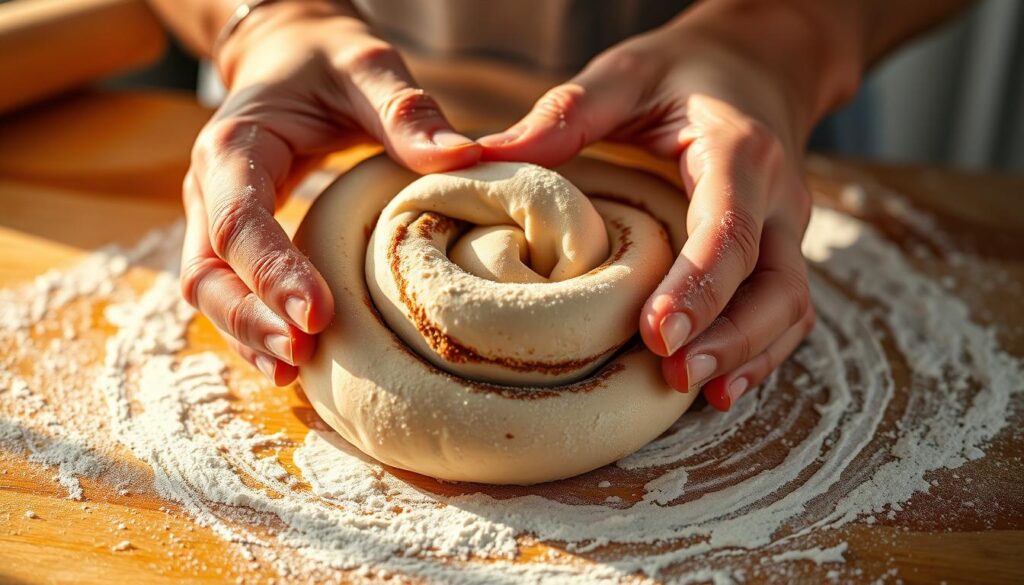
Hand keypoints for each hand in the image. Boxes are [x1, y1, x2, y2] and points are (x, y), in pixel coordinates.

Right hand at [181, 1, 480, 384]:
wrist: (290, 55)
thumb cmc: (328, 61)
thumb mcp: (367, 66)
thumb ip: (406, 110)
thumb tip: (466, 157)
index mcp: (235, 144)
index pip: (238, 220)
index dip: (271, 272)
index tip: (317, 314)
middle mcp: (211, 187)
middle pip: (207, 271)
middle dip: (251, 319)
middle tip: (305, 354)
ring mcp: (216, 218)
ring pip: (211, 293)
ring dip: (249, 336)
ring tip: (297, 371)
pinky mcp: (235, 240)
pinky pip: (231, 294)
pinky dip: (255, 330)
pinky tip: (292, 364)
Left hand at [479, 2, 858, 409]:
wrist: (755, 66)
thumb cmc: (683, 74)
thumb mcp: (626, 75)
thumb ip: (568, 112)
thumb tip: (484, 155)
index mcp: (740, 151)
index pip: (729, 227)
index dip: (699, 285)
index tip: (658, 333)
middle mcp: (777, 196)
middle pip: (774, 282)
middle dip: (730, 336)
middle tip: (672, 374)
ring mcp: (785, 230)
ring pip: (788, 307)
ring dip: (746, 354)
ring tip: (691, 390)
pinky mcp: (779, 253)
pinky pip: (784, 313)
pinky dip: (757, 353)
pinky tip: (716, 387)